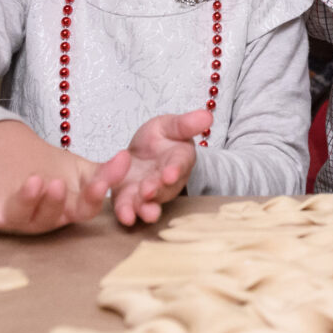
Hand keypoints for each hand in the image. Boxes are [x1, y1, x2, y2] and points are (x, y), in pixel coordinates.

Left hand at [0, 121, 128, 234]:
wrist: (13, 159)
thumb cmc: (52, 169)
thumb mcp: (81, 169)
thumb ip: (106, 169)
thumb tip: (128, 158)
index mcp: (66, 211)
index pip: (84, 209)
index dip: (94, 198)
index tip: (102, 183)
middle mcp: (38, 219)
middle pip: (48, 218)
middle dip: (53, 203)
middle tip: (57, 185)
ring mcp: (10, 216)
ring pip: (16, 217)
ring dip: (24, 202)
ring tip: (33, 182)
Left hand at [110, 109, 211, 225]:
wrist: (142, 154)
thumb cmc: (160, 139)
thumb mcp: (170, 125)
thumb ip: (185, 124)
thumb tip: (207, 116)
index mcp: (179, 159)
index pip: (180, 164)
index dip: (175, 169)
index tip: (170, 174)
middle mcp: (167, 181)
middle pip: (165, 188)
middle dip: (157, 190)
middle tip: (148, 190)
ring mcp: (149, 193)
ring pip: (149, 202)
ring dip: (144, 207)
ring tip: (139, 210)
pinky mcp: (129, 199)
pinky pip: (129, 208)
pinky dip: (127, 213)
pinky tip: (125, 217)